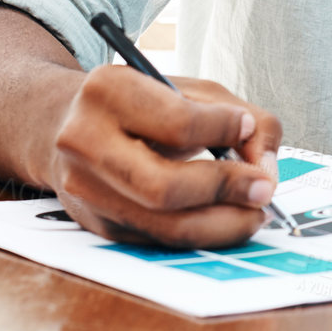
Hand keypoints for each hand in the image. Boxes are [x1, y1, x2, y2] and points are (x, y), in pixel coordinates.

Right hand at [43, 66, 284, 248]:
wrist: (65, 124)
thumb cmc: (140, 103)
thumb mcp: (190, 89)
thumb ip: (241, 115)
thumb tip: (265, 167)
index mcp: (107, 91)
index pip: (178, 122)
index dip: (224, 129)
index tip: (247, 128)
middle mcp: (85, 142)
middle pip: (165, 186)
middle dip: (226, 189)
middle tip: (264, 188)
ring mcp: (86, 190)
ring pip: (164, 225)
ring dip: (224, 224)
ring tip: (255, 213)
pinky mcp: (96, 224)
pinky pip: (160, 241)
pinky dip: (204, 235)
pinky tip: (228, 221)